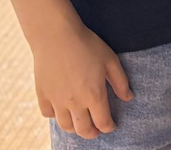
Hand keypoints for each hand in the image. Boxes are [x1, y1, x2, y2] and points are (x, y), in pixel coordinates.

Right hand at [30, 22, 131, 139]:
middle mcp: (74, 102)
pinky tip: (61, 110)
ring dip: (75, 128)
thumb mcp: (110, 60)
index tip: (111, 126)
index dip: (109, 127)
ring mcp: (56, 100)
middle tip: (96, 131)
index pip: (103, 122)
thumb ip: (120, 81)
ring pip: (65, 126)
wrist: (56, 36)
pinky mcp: (42, 95)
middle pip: (83, 130)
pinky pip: (48, 114)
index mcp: (94, 95)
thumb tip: (128, 98)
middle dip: (92, 133)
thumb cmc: (87, 45)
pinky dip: (55, 116)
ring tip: (80, 123)